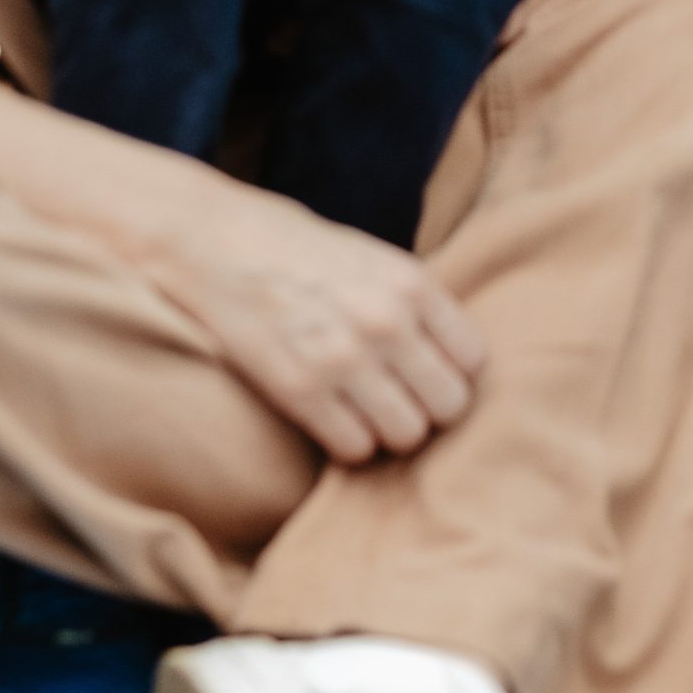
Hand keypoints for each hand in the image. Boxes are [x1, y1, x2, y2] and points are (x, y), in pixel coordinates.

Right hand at [151, 179, 483, 462]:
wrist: (217, 244)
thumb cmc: (300, 250)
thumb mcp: (374, 258)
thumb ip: (416, 304)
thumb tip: (458, 361)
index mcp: (412, 283)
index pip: (474, 361)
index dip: (454, 373)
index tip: (428, 372)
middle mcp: (387, 321)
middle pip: (450, 406)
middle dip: (429, 408)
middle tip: (399, 397)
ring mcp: (344, 358)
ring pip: (407, 436)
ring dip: (389, 430)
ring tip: (367, 409)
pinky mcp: (299, 391)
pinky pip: (355, 449)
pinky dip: (349, 443)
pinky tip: (333, 417)